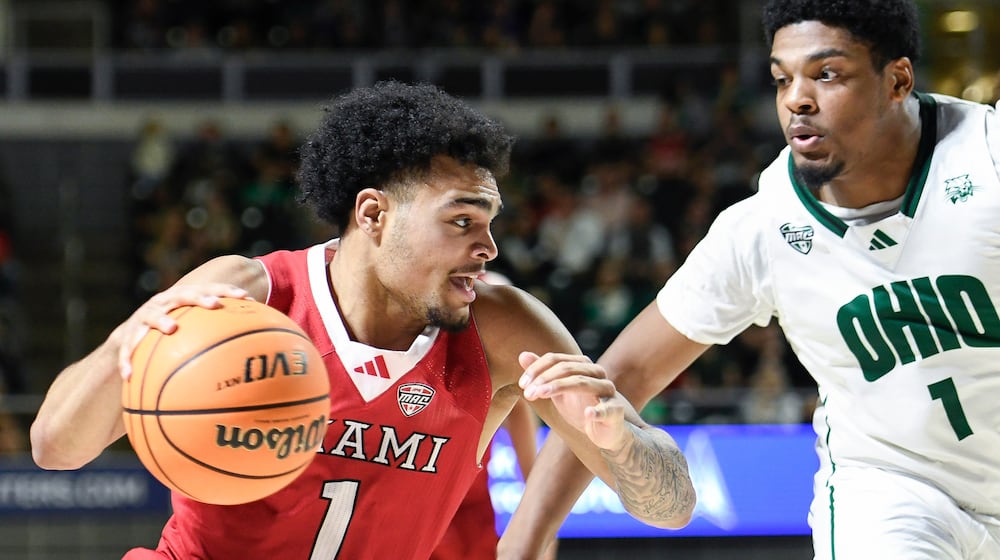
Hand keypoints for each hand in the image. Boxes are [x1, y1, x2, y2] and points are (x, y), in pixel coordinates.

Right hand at [111, 284, 251, 378]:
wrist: (131, 333)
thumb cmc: (172, 330)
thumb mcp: (191, 327)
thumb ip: (217, 331)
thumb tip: (253, 346)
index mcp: (182, 298)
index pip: (208, 289)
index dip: (227, 290)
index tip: (245, 296)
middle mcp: (163, 302)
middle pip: (182, 296)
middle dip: (199, 298)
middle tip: (214, 304)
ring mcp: (144, 317)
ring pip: (152, 316)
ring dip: (162, 320)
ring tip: (171, 328)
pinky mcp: (127, 334)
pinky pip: (128, 349)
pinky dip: (127, 361)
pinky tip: (129, 375)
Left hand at [518, 351, 629, 452]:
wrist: (605, 431)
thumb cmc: (579, 407)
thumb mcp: (557, 390)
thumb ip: (542, 372)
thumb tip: (522, 355)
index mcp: (583, 365)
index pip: (556, 359)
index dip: (537, 369)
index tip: (522, 384)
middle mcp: (596, 373)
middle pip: (567, 368)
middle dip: (544, 379)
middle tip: (527, 393)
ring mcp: (607, 391)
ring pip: (582, 383)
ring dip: (558, 387)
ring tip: (540, 394)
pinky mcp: (615, 411)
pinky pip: (607, 409)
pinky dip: (597, 411)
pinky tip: (587, 414)